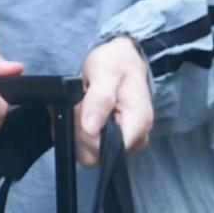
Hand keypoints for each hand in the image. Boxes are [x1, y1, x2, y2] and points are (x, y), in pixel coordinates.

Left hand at [74, 36, 154, 167]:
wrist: (122, 58)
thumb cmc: (117, 62)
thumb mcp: (106, 71)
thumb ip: (100, 99)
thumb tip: (91, 128)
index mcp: (137, 123)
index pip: (104, 151)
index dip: (84, 135)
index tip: (80, 108)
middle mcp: (134, 138)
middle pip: (93, 154)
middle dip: (78, 130)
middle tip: (79, 102)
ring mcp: (123, 142)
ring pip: (86, 151)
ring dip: (76, 128)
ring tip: (80, 102)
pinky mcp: (112, 140)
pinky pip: (87, 145)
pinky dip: (77, 128)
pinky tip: (80, 110)